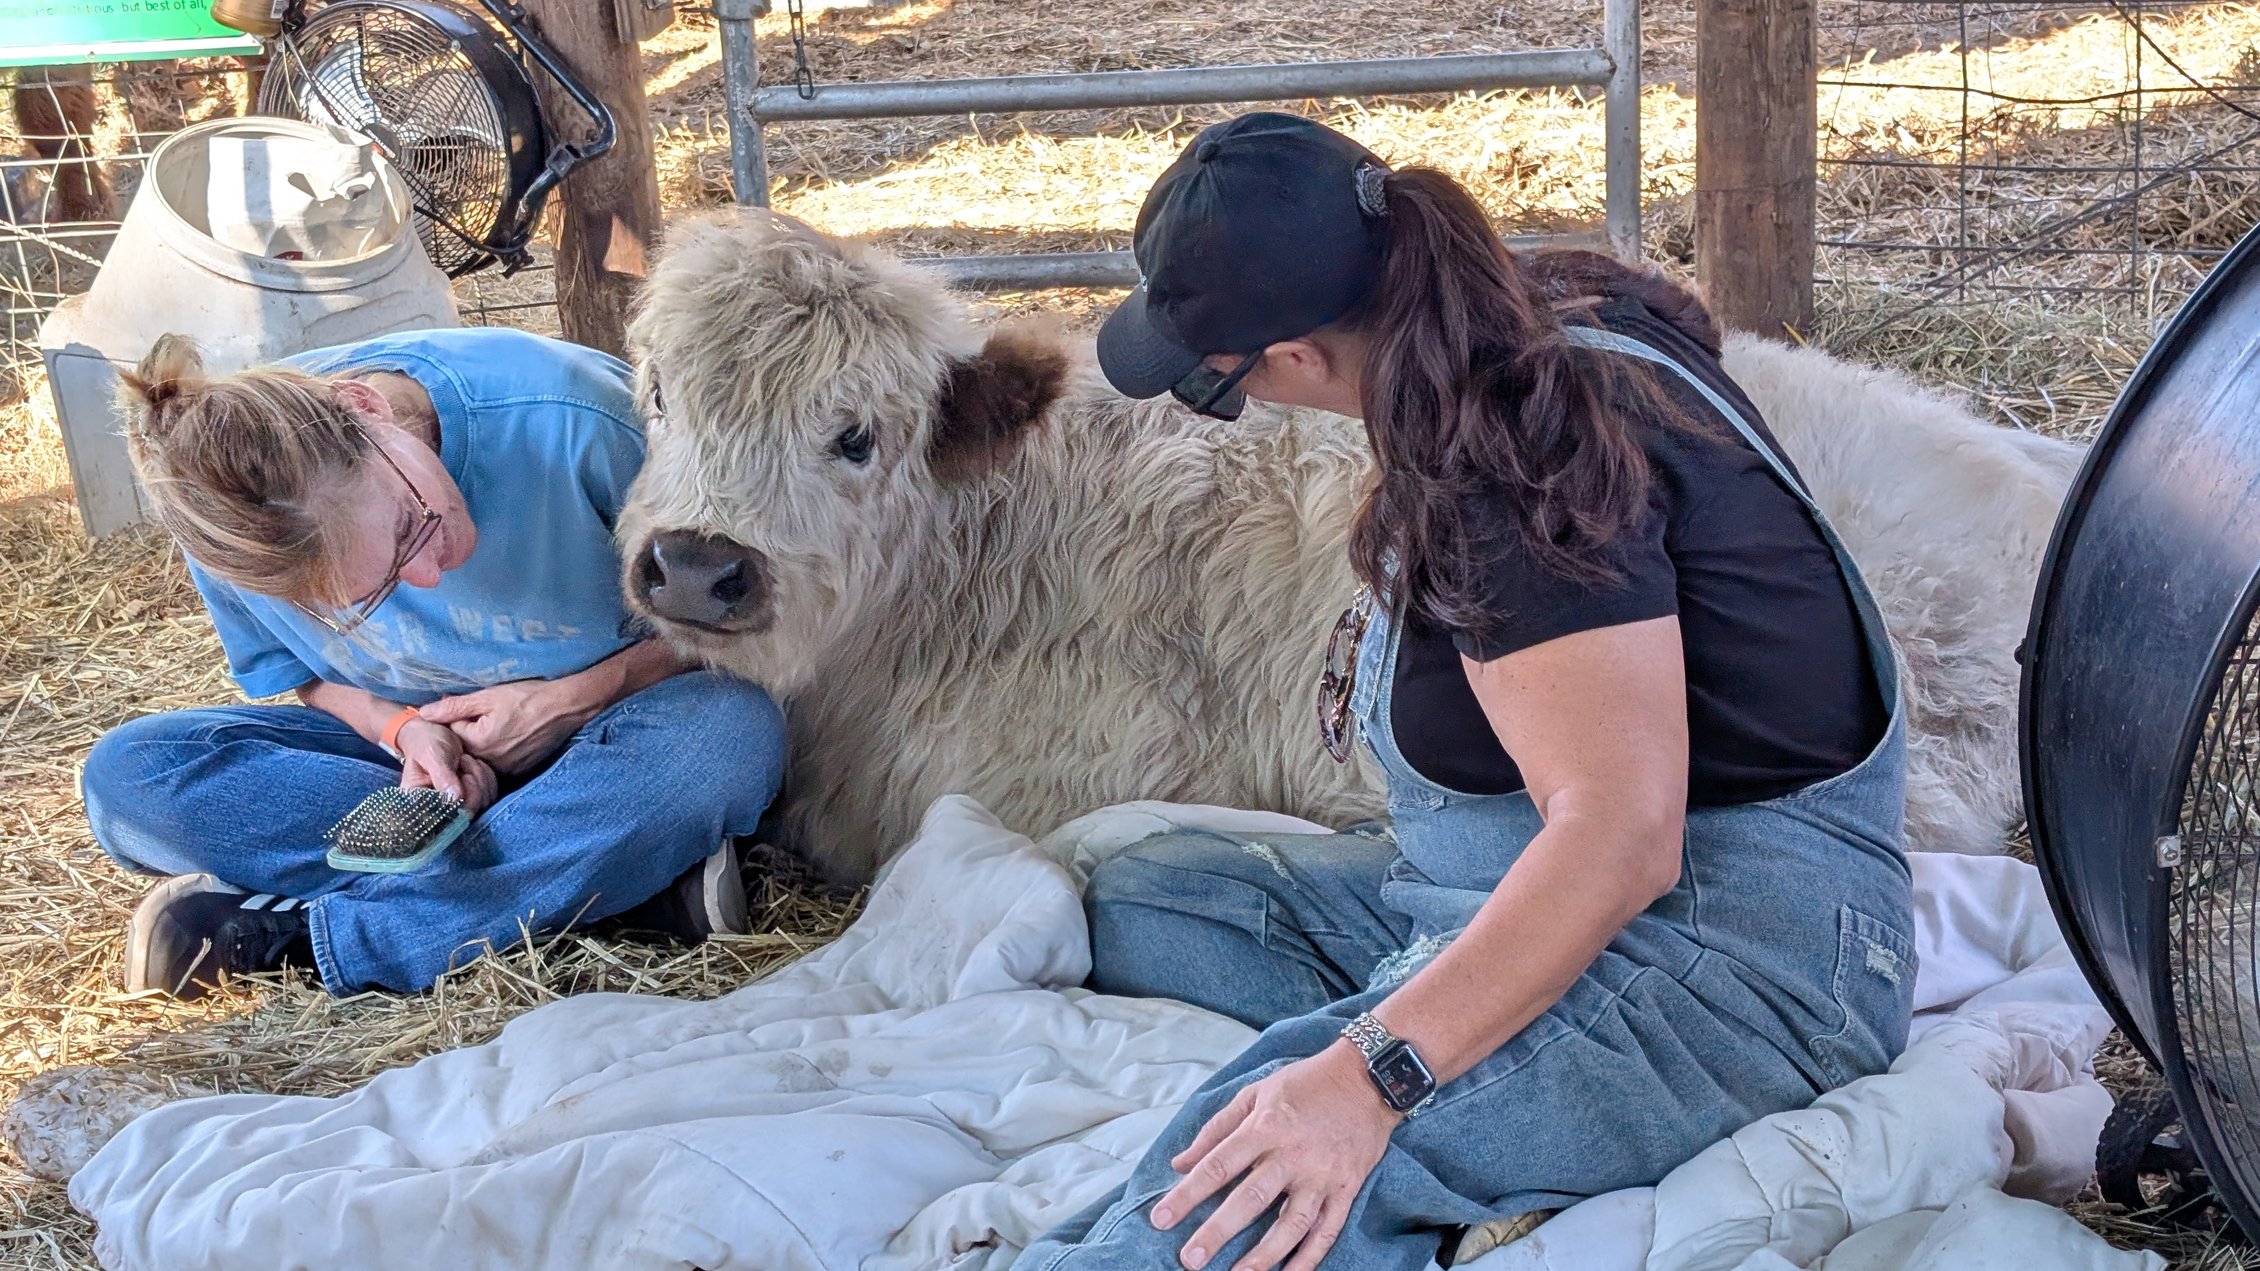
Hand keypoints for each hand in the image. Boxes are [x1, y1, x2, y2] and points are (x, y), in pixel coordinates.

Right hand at [395, 721, 498, 815]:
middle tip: (463, 760)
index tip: (461, 773)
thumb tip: (454, 799)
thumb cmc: (427, 742)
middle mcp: (439, 809)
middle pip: (469, 811)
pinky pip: (490, 794)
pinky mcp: (473, 798)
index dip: (462, 798)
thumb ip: (442, 776)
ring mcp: (458, 805)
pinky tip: (474, 764)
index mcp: (421, 803)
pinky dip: (487, 776)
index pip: (446, 816)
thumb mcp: (432, 754)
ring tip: (465, 760)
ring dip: (480, 776)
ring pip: (483, 802)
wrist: (435, 732)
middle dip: (473, 782)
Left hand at [418, 679, 592, 775]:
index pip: (452, 732)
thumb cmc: (528, 697)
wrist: (567, 707)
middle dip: (470, 731)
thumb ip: (453, 706)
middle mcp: (490, 762)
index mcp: (478, 743)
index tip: (473, 705)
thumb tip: (423, 713)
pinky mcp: (521, 771)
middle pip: (467, 747)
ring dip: (486, 743)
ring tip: (502, 724)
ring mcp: (508, 769)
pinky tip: (513, 736)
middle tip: (488, 714)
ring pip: (484, 756)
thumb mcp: (488, 696)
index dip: (459, 715)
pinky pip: (501, 763)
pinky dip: (502, 751)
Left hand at [1151, 1041, 1399, 1270]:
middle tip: (1190, 1259)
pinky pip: (1327, 1230)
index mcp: (1266, 1127)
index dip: (1187, 1194)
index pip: (1218, 1165)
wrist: (1369, 1078)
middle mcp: (1292, 1154)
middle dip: (1217, 1232)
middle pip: (1250, 1200)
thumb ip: (1217, 1129)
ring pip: (1290, 1224)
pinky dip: (1309, 1257)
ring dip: (1263, 1255)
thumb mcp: (1256, 1093)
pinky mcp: (1346, 1188)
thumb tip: (1180, 1162)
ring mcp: (1322, 1175)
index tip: (1161, 1219)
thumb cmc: (1306, 1083)